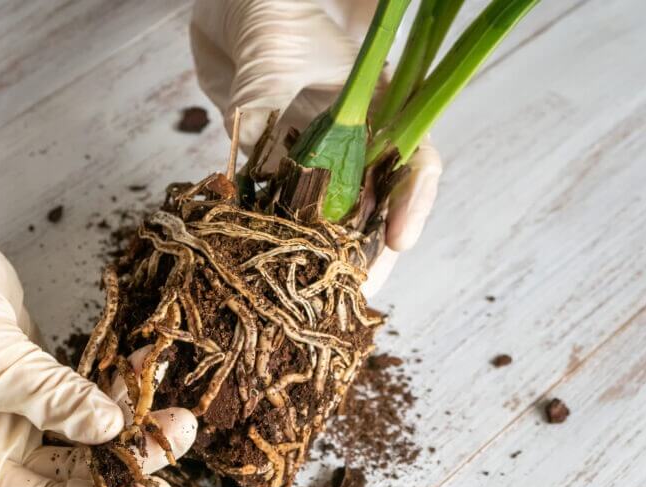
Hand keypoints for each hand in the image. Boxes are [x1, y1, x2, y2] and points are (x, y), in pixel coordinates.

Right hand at [0, 182, 196, 486]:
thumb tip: (112, 429)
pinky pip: (86, 397)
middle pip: (73, 474)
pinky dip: (115, 387)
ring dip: (130, 423)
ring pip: (86, 438)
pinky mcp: (39, 386)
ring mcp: (19, 418)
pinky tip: (146, 368)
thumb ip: (55, 399)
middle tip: (176, 437)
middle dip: (126, 459)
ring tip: (176, 410)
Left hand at [190, 0, 441, 293]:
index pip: (414, 161)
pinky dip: (277, 241)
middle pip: (374, 205)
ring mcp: (318, 156)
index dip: (411, 203)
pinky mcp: (277, 168)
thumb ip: (267, 122)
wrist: (231, 9)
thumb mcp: (272, 70)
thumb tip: (255, 181)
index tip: (399, 241)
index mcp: (379, 109)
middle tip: (355, 296)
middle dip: (367, 254)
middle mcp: (354, 139)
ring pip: (332, 219)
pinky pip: (283, 214)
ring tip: (319, 299)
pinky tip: (271, 270)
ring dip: (324, 258)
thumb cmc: (270, 21)